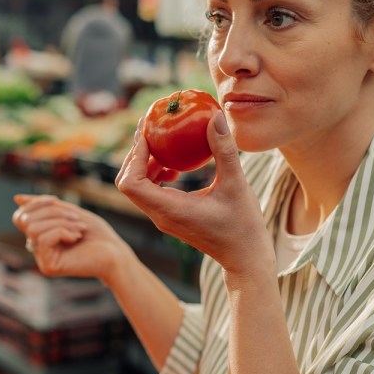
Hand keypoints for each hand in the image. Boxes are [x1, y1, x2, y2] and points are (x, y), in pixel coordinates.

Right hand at [12, 195, 131, 282]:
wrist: (115, 253)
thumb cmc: (96, 234)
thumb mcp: (68, 212)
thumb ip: (45, 206)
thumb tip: (17, 199)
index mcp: (40, 235)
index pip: (21, 216)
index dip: (36, 203)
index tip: (56, 200)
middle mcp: (37, 248)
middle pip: (27, 220)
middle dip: (52, 211)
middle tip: (76, 218)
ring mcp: (42, 259)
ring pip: (33, 229)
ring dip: (59, 222)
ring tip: (78, 228)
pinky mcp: (48, 267)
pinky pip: (42, 239)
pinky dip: (62, 231)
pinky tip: (76, 237)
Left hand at [116, 111, 272, 276]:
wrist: (245, 258)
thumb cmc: (243, 225)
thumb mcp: (237, 183)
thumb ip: (224, 149)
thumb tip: (215, 115)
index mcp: (169, 209)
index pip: (130, 183)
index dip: (133, 155)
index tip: (148, 132)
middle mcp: (160, 215)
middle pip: (128, 183)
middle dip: (135, 154)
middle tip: (151, 129)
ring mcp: (163, 218)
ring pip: (138, 188)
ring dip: (145, 164)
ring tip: (162, 142)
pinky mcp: (170, 217)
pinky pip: (151, 192)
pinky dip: (155, 174)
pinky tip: (176, 165)